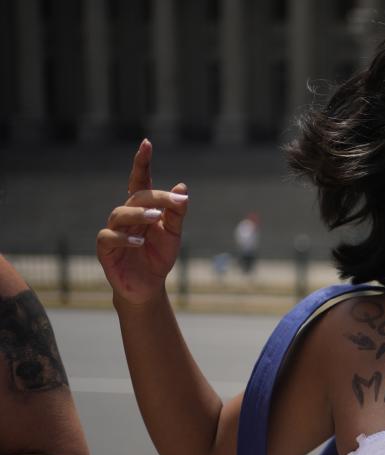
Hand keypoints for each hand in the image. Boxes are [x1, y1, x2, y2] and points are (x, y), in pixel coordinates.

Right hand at [97, 139, 189, 305]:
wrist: (149, 285)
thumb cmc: (159, 256)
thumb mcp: (174, 234)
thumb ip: (177, 213)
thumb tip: (183, 187)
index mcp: (142, 209)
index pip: (141, 182)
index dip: (142, 163)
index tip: (147, 143)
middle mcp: (126, 216)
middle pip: (136, 197)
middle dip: (155, 197)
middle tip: (175, 201)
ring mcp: (113, 231)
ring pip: (119, 214)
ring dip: (139, 214)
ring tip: (156, 218)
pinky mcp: (105, 249)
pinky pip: (109, 237)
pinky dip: (125, 238)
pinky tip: (141, 242)